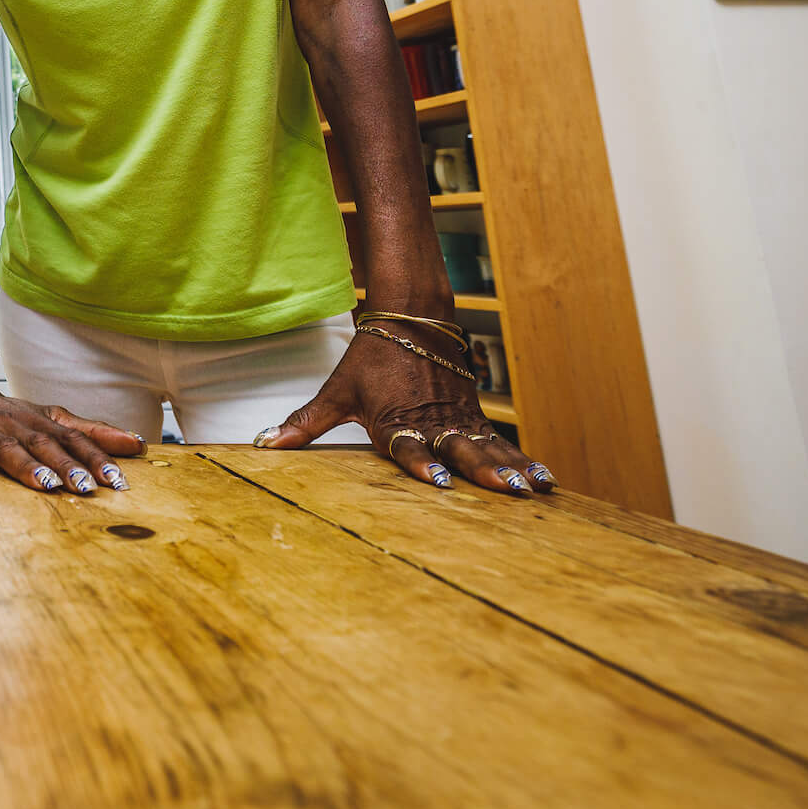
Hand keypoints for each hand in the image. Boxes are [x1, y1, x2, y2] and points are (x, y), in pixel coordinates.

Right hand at [0, 375, 142, 493]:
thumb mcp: (51, 418)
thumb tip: (136, 444)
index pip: (72, 439)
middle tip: (86, 487)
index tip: (117, 480)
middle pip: (42, 444)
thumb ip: (91, 432)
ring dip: (25, 465)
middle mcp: (14, 423)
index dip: (95, 458)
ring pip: (5, 447)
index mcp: (39, 421)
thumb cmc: (9, 414)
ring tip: (45, 483)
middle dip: (65, 465)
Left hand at [255, 323, 554, 494]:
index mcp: (393, 419)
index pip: (408, 445)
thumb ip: (303, 423)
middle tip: (506, 491)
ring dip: (510, 468)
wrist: (410, 317)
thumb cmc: (370, 359)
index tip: (439, 481)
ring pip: (486, 446)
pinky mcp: (473, 413)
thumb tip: (263, 444)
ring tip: (532, 491)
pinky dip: (523, 459)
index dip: (421, 463)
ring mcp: (455, 417)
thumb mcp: (336, 391)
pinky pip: (500, 440)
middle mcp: (429, 421)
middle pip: (458, 448)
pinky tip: (544, 481)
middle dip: (482, 470)